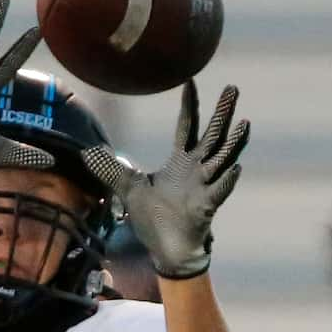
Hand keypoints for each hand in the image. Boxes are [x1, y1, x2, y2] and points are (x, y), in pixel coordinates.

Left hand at [81, 82, 248, 278]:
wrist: (165, 250)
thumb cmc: (154, 220)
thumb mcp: (129, 190)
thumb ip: (111, 170)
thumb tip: (87, 154)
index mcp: (180, 162)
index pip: (187, 126)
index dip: (189, 104)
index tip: (191, 81)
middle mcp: (196, 169)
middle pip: (213, 135)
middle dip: (222, 112)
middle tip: (232, 88)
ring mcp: (204, 186)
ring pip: (223, 158)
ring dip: (234, 142)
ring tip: (245, 123)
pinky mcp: (206, 207)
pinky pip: (219, 191)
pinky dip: (227, 180)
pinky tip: (235, 168)